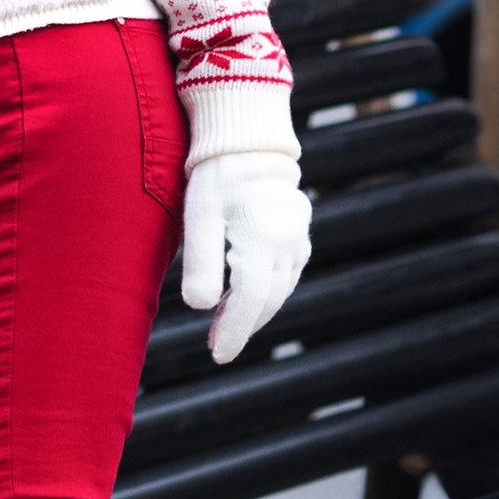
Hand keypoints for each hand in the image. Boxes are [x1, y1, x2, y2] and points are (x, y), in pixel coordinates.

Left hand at [180, 152, 309, 368]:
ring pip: (278, 291)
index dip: (235, 331)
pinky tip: (242, 299)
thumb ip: (201, 262)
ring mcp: (297, 241)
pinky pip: (284, 275)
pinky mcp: (299, 238)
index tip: (219, 355)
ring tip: (222, 327)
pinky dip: (265, 293)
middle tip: (215, 347)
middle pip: (267, 301)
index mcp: (262, 239)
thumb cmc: (218, 178)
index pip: (251, 300)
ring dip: (253, 312)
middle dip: (241, 327)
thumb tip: (199, 307)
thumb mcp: (199, 217)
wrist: (248, 144)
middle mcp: (287, 244)